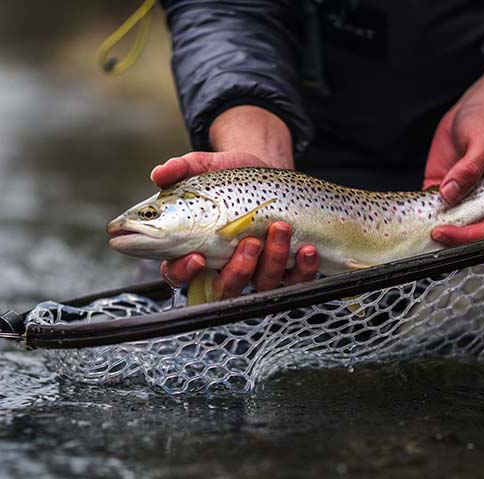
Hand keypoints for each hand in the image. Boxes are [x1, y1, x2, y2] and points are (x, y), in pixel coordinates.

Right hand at [154, 106, 318, 296]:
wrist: (268, 171)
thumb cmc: (230, 175)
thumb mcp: (206, 167)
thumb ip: (181, 169)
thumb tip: (158, 174)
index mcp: (195, 249)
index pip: (179, 274)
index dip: (185, 273)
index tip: (198, 257)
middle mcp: (225, 267)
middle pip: (225, 288)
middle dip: (238, 270)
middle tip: (250, 242)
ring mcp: (258, 271)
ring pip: (262, 285)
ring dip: (273, 260)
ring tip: (280, 229)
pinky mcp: (287, 269)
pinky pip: (296, 282)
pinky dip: (304, 269)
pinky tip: (307, 249)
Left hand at [424, 61, 483, 246]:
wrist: (476, 107)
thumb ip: (470, 168)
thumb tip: (451, 192)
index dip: (465, 236)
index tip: (444, 231)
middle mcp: (476, 200)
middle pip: (462, 231)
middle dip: (444, 238)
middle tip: (425, 234)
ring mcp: (456, 196)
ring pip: (443, 222)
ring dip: (427, 228)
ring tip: (411, 231)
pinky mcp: (438, 187)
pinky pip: (426, 206)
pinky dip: (416, 213)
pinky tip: (405, 215)